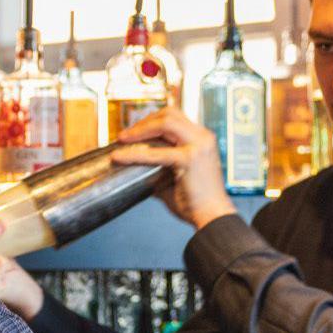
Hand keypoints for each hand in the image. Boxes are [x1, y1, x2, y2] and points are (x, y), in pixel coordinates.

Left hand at [110, 109, 238, 230]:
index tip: (134, 132)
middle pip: (169, 114)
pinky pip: (156, 152)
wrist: (213, 218)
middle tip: (125, 136)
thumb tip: (134, 166)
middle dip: (144, 121)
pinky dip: (134, 154)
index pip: (174, 117)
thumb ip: (160, 166)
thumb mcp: (178, 175)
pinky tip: (119, 157)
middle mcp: (203, 137)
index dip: (151, 121)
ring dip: (139, 130)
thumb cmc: (196, 202)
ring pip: (164, 123)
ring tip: (122, 140)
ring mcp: (198, 145)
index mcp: (202, 138)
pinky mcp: (190, 159)